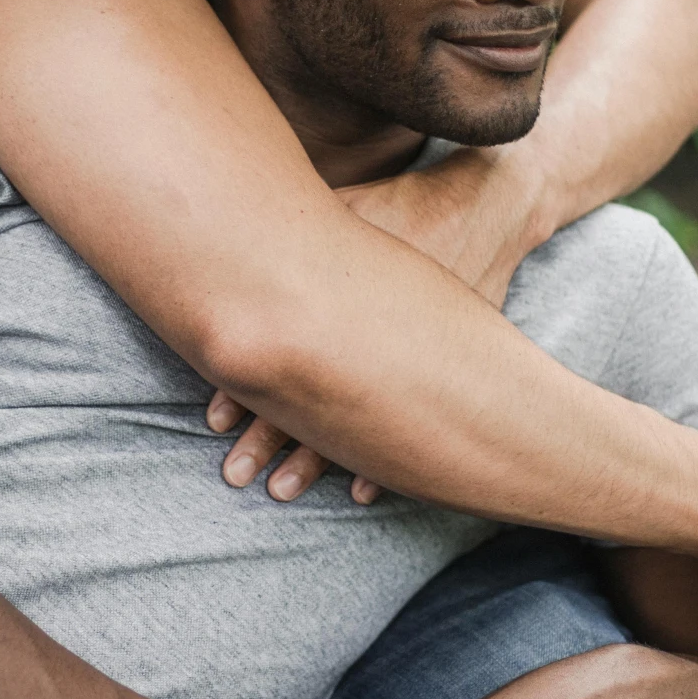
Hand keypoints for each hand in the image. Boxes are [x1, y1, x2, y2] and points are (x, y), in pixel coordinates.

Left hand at [205, 150, 546, 502]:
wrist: (484, 212)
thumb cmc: (401, 207)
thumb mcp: (346, 207)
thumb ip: (293, 228)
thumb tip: (224, 226)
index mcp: (340, 298)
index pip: (280, 349)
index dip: (242, 388)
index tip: (214, 420)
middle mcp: (371, 338)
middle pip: (307, 399)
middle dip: (267, 443)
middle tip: (234, 473)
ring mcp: (409, 361)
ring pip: (352, 426)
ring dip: (315, 464)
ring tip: (281, 490)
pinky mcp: (440, 372)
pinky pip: (406, 429)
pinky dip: (382, 463)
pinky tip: (357, 491)